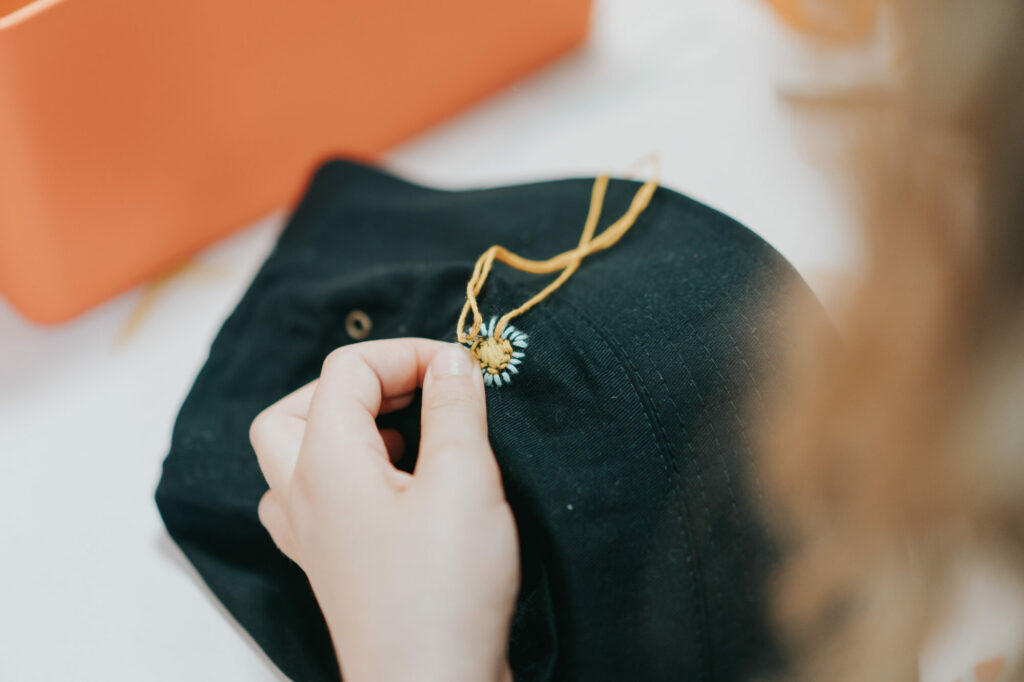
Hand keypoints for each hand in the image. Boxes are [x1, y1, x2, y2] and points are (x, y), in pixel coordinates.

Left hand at [249, 339, 518, 681]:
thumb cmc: (444, 591)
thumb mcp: (464, 481)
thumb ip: (455, 409)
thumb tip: (450, 361)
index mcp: (325, 462)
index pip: (346, 370)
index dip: (407, 354)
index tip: (461, 371)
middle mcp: (302, 495)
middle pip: (296, 410)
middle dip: (356, 386)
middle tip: (412, 395)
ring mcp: (310, 537)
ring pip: (294, 457)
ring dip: (341, 429)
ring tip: (402, 438)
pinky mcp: (331, 567)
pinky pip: (312, 499)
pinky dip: (345, 475)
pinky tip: (392, 489)